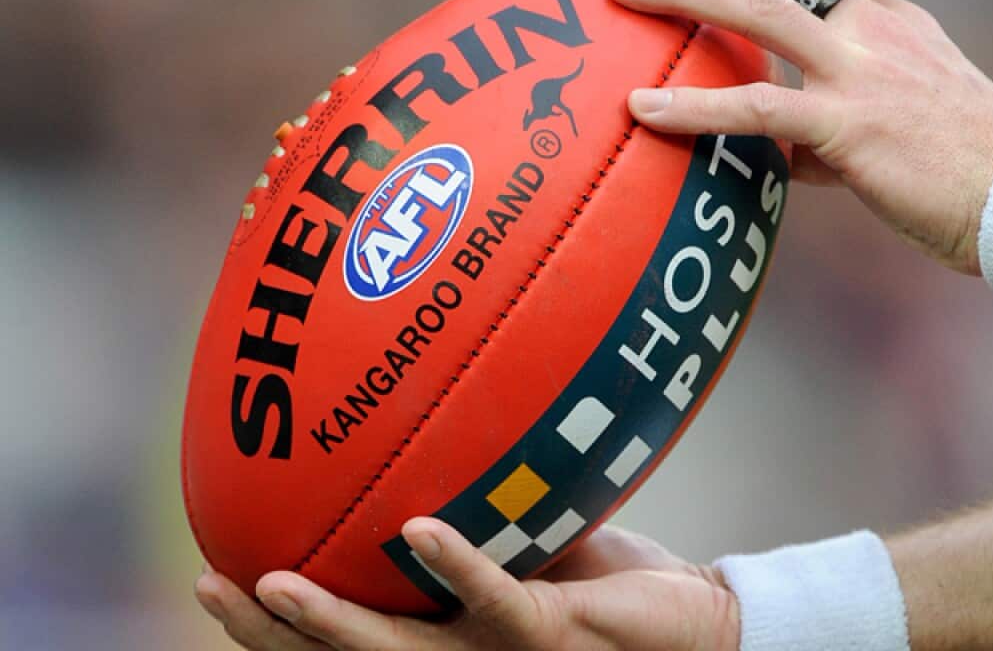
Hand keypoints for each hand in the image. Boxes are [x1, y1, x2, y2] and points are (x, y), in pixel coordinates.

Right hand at [194, 519, 738, 650]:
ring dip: (331, 623)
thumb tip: (420, 445)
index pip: (347, 638)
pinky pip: (494, 602)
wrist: (697, 624)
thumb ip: (473, 513)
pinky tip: (416, 530)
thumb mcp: (525, 539)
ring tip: (273, 583)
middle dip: (271, 633)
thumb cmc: (606, 582)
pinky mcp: (549, 636)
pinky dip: (455, 563)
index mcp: (442, 637)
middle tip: (210, 584)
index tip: (219, 573)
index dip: (276, 625)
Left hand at [611, 0, 992, 274]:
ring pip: (757, 9)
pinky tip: (643, 110)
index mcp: (889, 18)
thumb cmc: (966, 174)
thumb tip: (777, 150)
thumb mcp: (901, 124)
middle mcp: (874, 26)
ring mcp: (863, 70)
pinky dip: (693, 108)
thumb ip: (830, 124)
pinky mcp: (853, 124)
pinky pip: (758, 107)